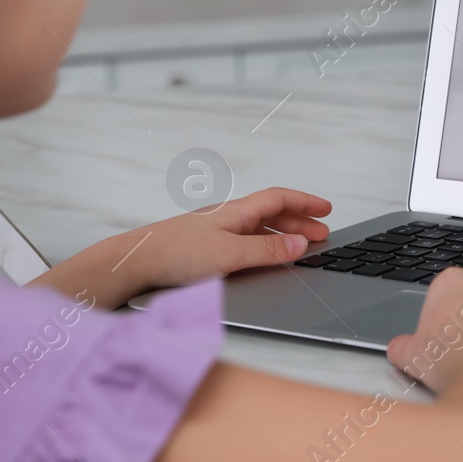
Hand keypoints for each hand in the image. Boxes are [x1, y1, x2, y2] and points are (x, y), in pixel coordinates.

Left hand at [28, 188, 331, 307]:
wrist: (135, 263)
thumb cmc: (176, 254)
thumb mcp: (231, 255)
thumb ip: (268, 249)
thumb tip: (301, 243)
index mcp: (236, 211)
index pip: (280, 198)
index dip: (306, 202)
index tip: (327, 210)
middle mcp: (227, 216)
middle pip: (272, 212)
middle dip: (300, 221)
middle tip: (321, 235)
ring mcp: (215, 231)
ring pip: (258, 226)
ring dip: (283, 233)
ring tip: (299, 247)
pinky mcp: (204, 248)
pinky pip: (245, 239)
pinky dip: (264, 244)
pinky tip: (263, 258)